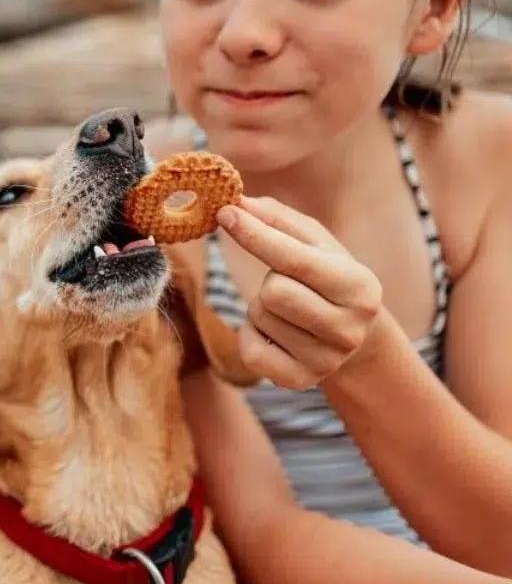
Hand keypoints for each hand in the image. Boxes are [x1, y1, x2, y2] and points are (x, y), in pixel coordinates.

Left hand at [216, 197, 384, 390]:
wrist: (351, 337)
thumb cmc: (326, 278)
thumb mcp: (314, 243)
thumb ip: (276, 219)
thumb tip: (236, 202)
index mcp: (359, 286)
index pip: (294, 259)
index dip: (254, 234)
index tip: (225, 213)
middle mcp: (349, 328)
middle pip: (273, 292)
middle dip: (268, 282)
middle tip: (287, 285)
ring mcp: (326, 360)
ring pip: (259, 318)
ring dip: (260, 308)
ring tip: (287, 310)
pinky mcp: (299, 381)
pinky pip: (250, 351)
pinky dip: (251, 335)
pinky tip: (275, 334)